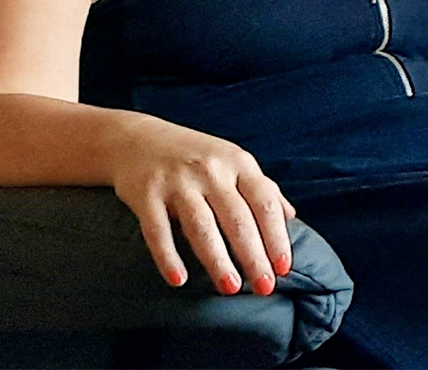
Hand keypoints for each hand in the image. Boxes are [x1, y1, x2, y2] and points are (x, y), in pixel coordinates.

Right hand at [110, 115, 294, 295]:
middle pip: (238, 219)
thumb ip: (261, 187)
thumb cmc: (195, 156)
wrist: (136, 138)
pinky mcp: (146, 194)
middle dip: (254, 256)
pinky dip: (168, 256)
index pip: (265, 203)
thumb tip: (290, 216)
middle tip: (264, 288)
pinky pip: (157, 230)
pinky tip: (179, 280)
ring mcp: (177, 181)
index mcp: (239, 162)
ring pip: (202, 227)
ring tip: (231, 288)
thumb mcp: (233, 162)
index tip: (284, 267)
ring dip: (218, 260)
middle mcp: (211, 170)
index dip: (277, 236)